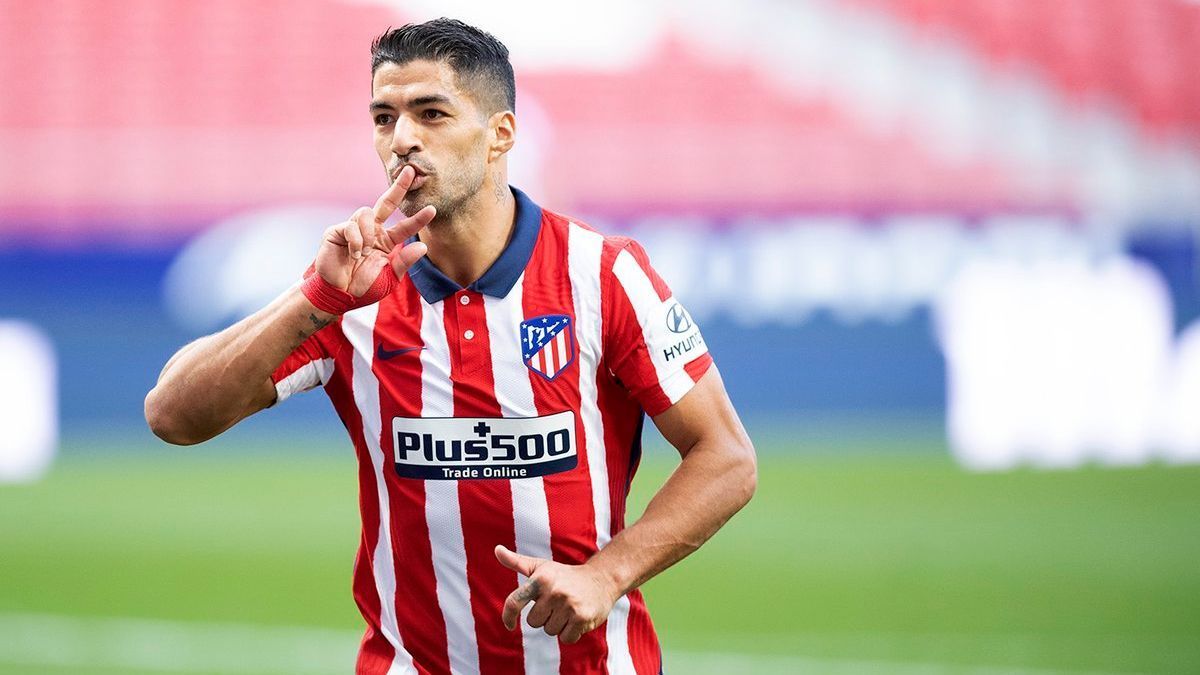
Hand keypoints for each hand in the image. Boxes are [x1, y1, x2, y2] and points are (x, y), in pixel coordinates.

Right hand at [313, 165, 434, 296]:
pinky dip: (356, 241)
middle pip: (386, 202)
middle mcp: (372, 231)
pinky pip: (351, 226)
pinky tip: (354, 254)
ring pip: (366, 213)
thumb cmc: (364, 288)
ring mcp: (354, 228)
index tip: (432, 209)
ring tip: (364, 253)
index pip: (405, 226)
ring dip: (368, 233)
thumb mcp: (390, 277)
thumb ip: (404, 262)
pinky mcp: (337, 231)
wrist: (339, 296)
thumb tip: (422, 246)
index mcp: (386, 241)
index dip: (418, 218)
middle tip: (411, 171)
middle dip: (399, 186)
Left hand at [496, 545, 619, 643]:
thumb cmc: (565, 575)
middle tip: (558, 603)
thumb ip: (517, 562)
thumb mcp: (541, 567)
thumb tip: (496, 550)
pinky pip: (565, 638)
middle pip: (534, 622)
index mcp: (541, 578)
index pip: (515, 602)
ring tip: (568, 608)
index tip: (509, 625)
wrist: (602, 579)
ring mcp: (569, 605)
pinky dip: (570, 632)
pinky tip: (578, 617)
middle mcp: (554, 591)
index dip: (508, 616)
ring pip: (549, 630)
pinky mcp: (582, 618)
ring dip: (558, 624)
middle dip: (544, 617)